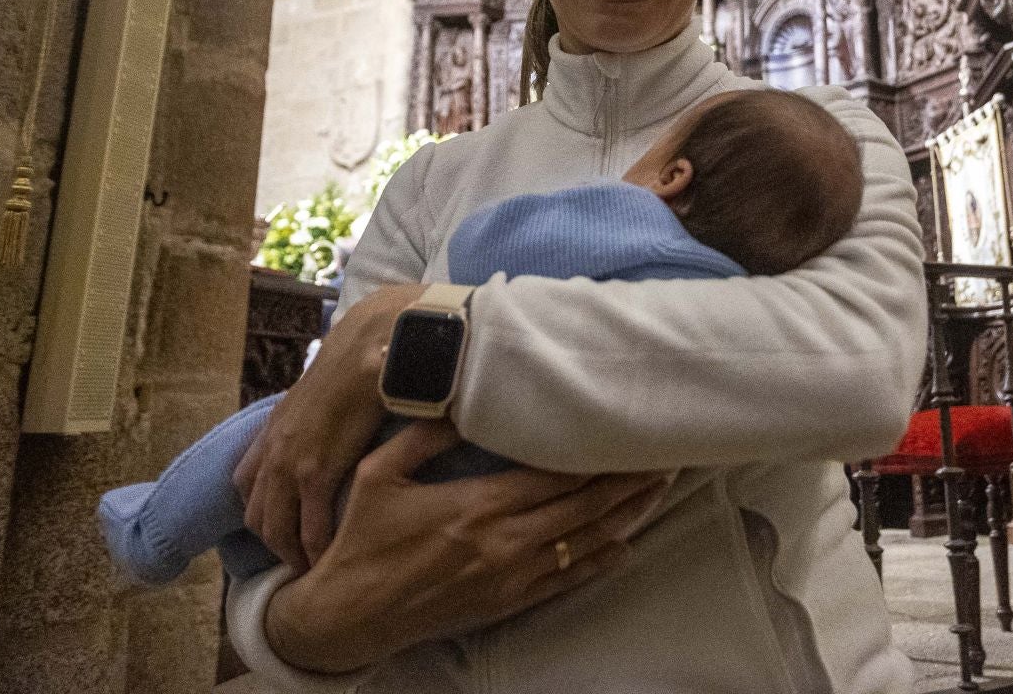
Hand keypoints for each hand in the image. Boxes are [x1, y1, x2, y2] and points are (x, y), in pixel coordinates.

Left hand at [235, 283, 427, 570]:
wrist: (371, 346)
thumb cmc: (357, 360)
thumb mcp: (321, 391)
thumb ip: (316, 415)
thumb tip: (331, 424)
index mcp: (273, 430)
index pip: (244, 484)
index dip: (259, 512)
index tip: (280, 529)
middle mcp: (273, 450)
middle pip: (256, 515)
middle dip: (273, 544)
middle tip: (298, 561)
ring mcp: (291, 464)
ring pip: (276, 529)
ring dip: (292, 554)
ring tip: (314, 568)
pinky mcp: (318, 472)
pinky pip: (310, 528)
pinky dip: (318, 549)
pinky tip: (331, 558)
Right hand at [265, 422, 671, 672]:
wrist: (349, 615)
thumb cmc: (361, 540)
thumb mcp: (378, 474)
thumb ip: (421, 435)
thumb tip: (454, 398)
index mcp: (477, 504)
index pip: (555, 475)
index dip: (597, 455)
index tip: (627, 433)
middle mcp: (503, 541)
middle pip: (583, 506)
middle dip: (627, 480)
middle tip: (663, 456)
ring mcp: (509, 576)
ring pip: (584, 541)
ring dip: (625, 516)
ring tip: (658, 490)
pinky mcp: (507, 602)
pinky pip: (566, 579)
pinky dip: (600, 560)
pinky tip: (625, 545)